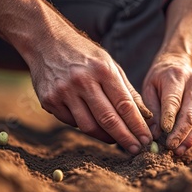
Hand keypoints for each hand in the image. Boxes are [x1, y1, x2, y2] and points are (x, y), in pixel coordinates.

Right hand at [28, 31, 152, 153]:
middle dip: (125, 138)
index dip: (137, 125)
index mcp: (102, 70)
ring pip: (89, 126)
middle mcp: (82, 81)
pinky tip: (94, 125)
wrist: (45, 41)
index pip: (124, 105)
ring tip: (118, 141)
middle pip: (108, 120)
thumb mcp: (110, 65)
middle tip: (137, 149)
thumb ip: (127, 91)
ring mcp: (63, 92)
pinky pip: (72, 122)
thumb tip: (146, 116)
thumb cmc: (84, 55)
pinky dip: (85, 127)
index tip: (146, 139)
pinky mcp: (49, 101)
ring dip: (106, 137)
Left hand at [142, 54, 191, 155]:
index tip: (162, 134)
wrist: (179, 64)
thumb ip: (152, 109)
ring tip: (177, 151)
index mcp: (176, 77)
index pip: (173, 100)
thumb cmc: (159, 79)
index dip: (168, 118)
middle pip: (189, 113)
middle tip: (170, 147)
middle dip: (179, 132)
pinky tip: (185, 146)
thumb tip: (155, 133)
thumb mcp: (149, 88)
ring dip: (187, 137)